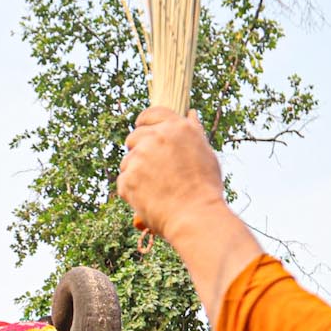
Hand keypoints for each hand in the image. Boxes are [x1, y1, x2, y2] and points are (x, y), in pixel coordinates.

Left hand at [117, 108, 228, 240]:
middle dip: (139, 150)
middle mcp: (156, 138)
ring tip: (155, 188)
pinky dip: (131, 190)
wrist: (195, 216)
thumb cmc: (205, 187)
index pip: (151, 113)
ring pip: (127, 161)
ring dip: (135, 171)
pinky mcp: (128, 178)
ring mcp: (139, 158)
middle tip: (152, 169)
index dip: (144, 121)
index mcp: (177, 128)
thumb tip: (190, 114)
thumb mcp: (206, 153)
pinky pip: (123, 180)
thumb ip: (194, 132)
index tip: (142, 128)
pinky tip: (149, 198)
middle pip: (134, 137)